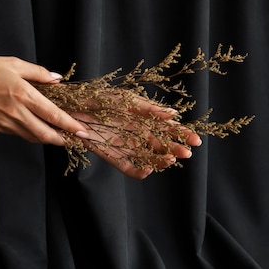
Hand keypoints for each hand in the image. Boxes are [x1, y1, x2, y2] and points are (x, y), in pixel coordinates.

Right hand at [0, 56, 88, 145]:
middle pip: (45, 134)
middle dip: (63, 139)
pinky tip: (36, 127)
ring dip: (48, 138)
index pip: (53, 114)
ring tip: (60, 135)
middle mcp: (16, 112)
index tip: (82, 131)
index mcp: (22, 94)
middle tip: (75, 139)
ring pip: (33, 137)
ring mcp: (5, 122)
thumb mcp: (13, 63)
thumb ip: (38, 72)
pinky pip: (19, 133)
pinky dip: (31, 133)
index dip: (70, 125)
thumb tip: (57, 80)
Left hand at [72, 96, 200, 178]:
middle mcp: (136, 133)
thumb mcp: (127, 99)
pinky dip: (137, 171)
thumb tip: (173, 114)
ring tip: (169, 160)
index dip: (182, 134)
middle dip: (174, 149)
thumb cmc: (99, 97)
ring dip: (160, 160)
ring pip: (147, 157)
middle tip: (185, 153)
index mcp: (143, 118)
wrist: (72, 104)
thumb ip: (149, 109)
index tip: (196, 140)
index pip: (168, 128)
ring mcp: (124, 145)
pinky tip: (148, 170)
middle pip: (160, 145)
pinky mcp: (109, 154)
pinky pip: (126, 167)